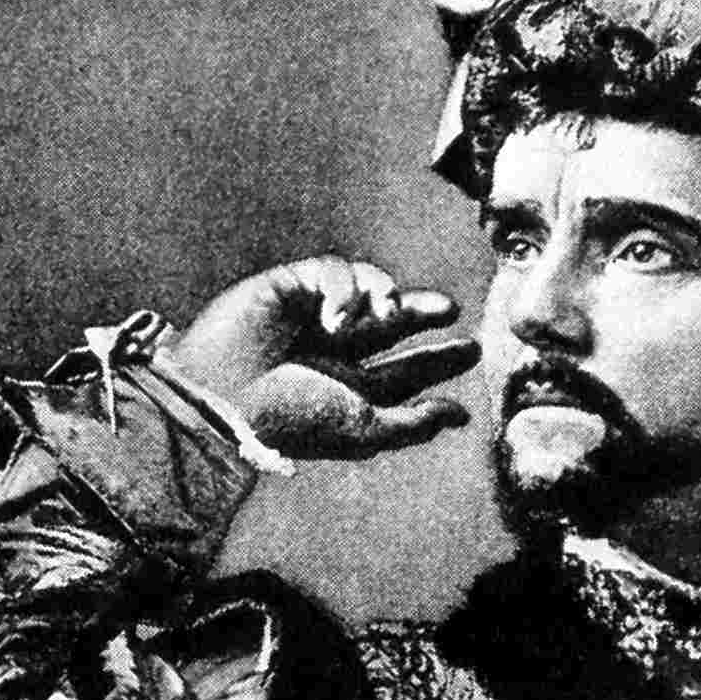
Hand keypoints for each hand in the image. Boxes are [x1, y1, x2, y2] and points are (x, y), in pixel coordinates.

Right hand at [160, 256, 478, 457]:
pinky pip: (333, 270)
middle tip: (449, 310)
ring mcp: (310, 318)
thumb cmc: (292, 421)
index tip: (473, 350)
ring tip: (385, 313)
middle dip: (421, 313)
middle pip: (392, 326)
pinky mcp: (289, 286)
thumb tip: (461, 416)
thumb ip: (414, 423)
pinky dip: (343, 287)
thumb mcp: (363, 429)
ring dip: (385, 297)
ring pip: (367, 290)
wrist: (226, 393)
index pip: (405, 372)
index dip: (439, 361)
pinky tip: (333, 315)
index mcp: (350, 391)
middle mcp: (333, 354)